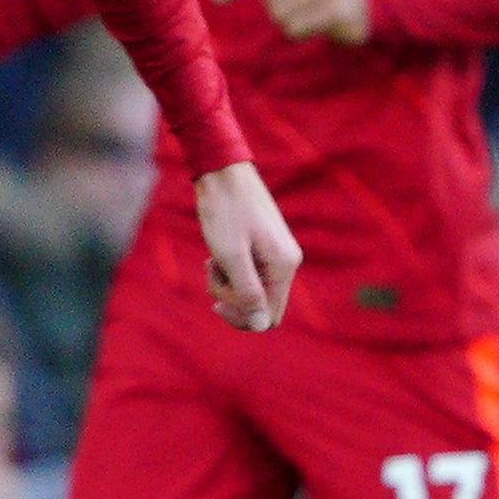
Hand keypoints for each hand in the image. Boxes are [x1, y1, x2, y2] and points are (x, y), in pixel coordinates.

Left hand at [192, 163, 299, 330]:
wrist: (223, 172)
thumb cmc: (225, 211)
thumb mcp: (230, 255)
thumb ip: (247, 292)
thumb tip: (260, 326)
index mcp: (284, 267)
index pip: (269, 316)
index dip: (242, 318)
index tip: (215, 304)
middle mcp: (287, 264)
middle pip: (260, 305)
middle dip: (231, 299)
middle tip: (211, 274)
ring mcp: (276, 255)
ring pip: (251, 290)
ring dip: (226, 283)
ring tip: (211, 259)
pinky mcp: (265, 248)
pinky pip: (249, 275)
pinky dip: (229, 271)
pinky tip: (216, 254)